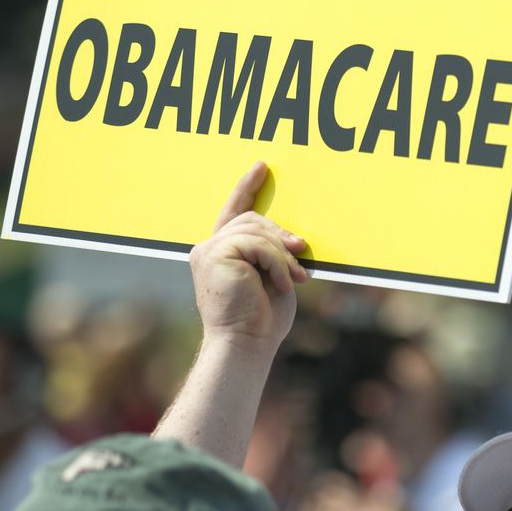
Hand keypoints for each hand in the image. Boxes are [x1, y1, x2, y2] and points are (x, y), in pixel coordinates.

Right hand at [189, 162, 307, 349]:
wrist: (245, 343)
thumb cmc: (261, 318)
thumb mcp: (273, 276)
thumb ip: (274, 252)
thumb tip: (294, 239)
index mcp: (221, 252)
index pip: (234, 211)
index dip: (246, 188)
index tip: (261, 167)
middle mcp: (209, 248)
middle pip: (252, 219)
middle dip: (281, 236)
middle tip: (302, 256)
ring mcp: (208, 250)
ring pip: (257, 231)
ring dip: (283, 256)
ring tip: (295, 278)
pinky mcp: (214, 254)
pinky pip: (258, 245)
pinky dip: (277, 263)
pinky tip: (283, 283)